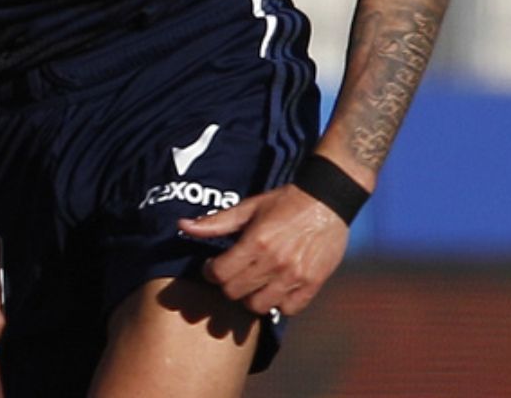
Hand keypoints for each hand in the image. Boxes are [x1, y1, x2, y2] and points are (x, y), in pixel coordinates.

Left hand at [178, 184, 349, 316]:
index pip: (220, 274)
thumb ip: (216, 222)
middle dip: (227, 285)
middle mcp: (275, 263)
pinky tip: (275, 289)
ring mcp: (295, 276)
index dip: (210, 272)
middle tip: (231, 274)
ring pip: (259, 306)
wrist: (328, 201)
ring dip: (251, 297)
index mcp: (256, 242)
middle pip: (235, 293)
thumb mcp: (248, 207)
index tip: (213, 266)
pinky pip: (288, 309)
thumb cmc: (284, 202)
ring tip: (252, 284)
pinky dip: (278, 303)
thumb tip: (183, 225)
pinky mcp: (313, 284)